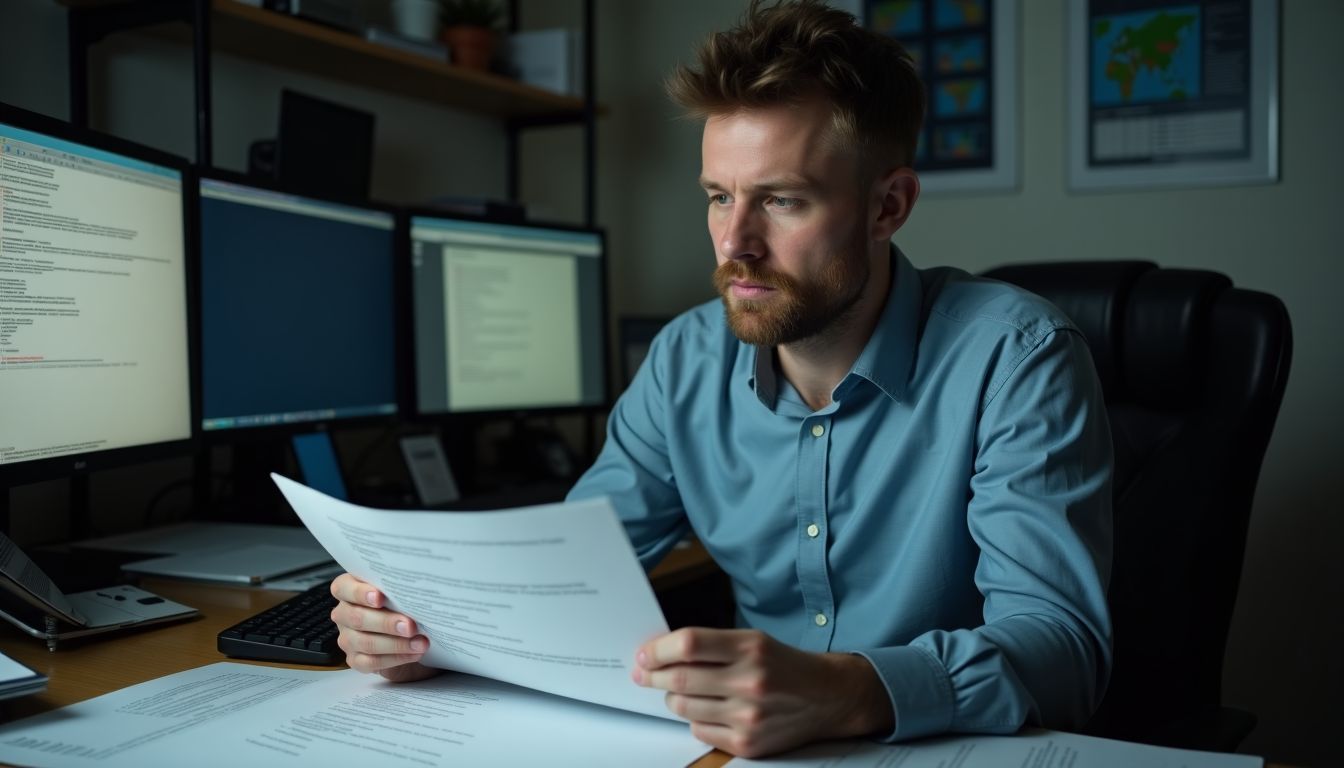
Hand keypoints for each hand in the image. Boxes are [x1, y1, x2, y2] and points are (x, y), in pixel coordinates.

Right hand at [329, 573, 439, 682]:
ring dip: (396, 643)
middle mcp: (343, 614)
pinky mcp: (356, 660)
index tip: (380, 598)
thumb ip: (397, 589)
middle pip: (357, 618)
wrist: (409, 633)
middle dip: (386, 622)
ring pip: (365, 642)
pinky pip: (372, 662)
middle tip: (409, 626)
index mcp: (348, 590)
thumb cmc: (401, 604)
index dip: (359, 593)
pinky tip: (414, 653)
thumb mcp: (398, 592)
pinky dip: (396, 658)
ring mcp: (348, 638)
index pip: (343, 588)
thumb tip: (413, 591)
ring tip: (420, 642)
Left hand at [632, 627, 892, 757]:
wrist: (826, 697)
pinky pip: (699, 731)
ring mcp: (748, 716)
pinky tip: (707, 709)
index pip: (689, 644)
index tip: (644, 654)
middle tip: (643, 673)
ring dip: (673, 698)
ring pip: (684, 707)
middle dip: (652, 675)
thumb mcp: (752, 641)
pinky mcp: (747, 743)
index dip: (658, 649)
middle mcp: (750, 681)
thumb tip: (661, 652)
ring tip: (678, 690)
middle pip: (680, 679)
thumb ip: (711, 645)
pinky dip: (695, 719)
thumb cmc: (783, 665)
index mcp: (749, 648)